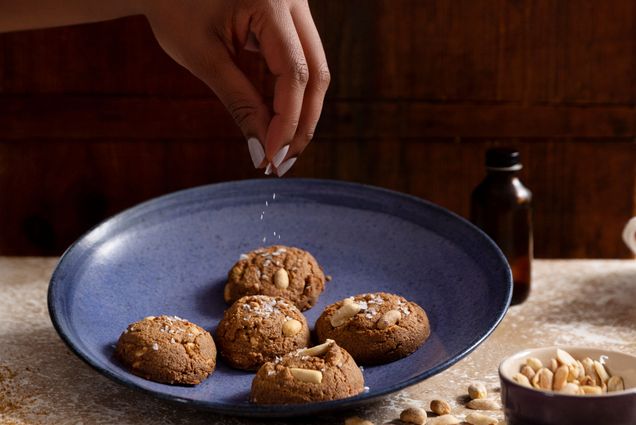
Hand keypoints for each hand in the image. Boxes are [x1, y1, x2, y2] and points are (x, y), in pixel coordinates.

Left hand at [142, 0, 329, 175]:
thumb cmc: (175, 9)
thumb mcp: (204, 58)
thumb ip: (239, 103)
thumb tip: (261, 151)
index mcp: (272, 1)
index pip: (295, 73)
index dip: (287, 121)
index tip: (271, 158)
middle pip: (316, 73)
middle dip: (302, 123)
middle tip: (282, 163)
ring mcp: (296, 6)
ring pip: (314, 70)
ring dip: (301, 114)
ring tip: (280, 150)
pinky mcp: (291, 17)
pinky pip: (302, 62)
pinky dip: (293, 95)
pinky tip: (279, 125)